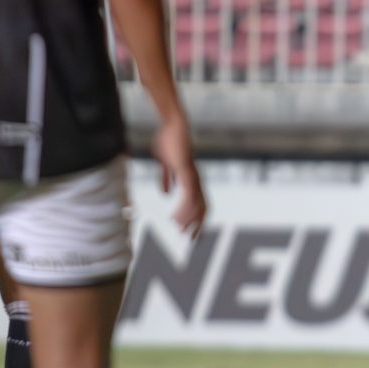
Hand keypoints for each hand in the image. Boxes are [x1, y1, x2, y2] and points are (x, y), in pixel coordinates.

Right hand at [152, 114, 206, 238]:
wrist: (173, 127)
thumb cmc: (169, 142)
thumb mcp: (166, 165)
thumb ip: (167, 179)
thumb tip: (166, 193)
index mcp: (192, 180)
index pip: (198, 203)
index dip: (196, 218)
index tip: (191, 231)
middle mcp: (195, 181)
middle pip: (202, 208)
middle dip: (198, 225)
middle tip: (193, 240)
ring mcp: (193, 177)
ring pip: (195, 205)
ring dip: (188, 219)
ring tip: (180, 230)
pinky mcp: (187, 173)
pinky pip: (188, 195)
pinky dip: (184, 208)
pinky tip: (177, 217)